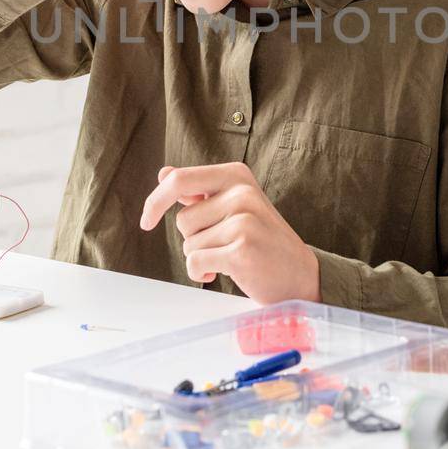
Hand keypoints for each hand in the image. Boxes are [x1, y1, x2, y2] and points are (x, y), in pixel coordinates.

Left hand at [141, 162, 319, 304]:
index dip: (155, 201)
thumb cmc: (263, 241)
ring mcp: (243, 221)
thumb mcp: (235, 206)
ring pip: (189, 244)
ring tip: (231, 256)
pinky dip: (203, 272)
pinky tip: (226, 272)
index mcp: (237, 175)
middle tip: (223, 244)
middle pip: (182, 220)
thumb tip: (164, 173)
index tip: (147, 221)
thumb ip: (200, 191)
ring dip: (203, 257)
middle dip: (194, 239)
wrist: (300, 274)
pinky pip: (196, 262)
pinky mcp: (241, 250)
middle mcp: (241, 193)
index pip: (179, 181)